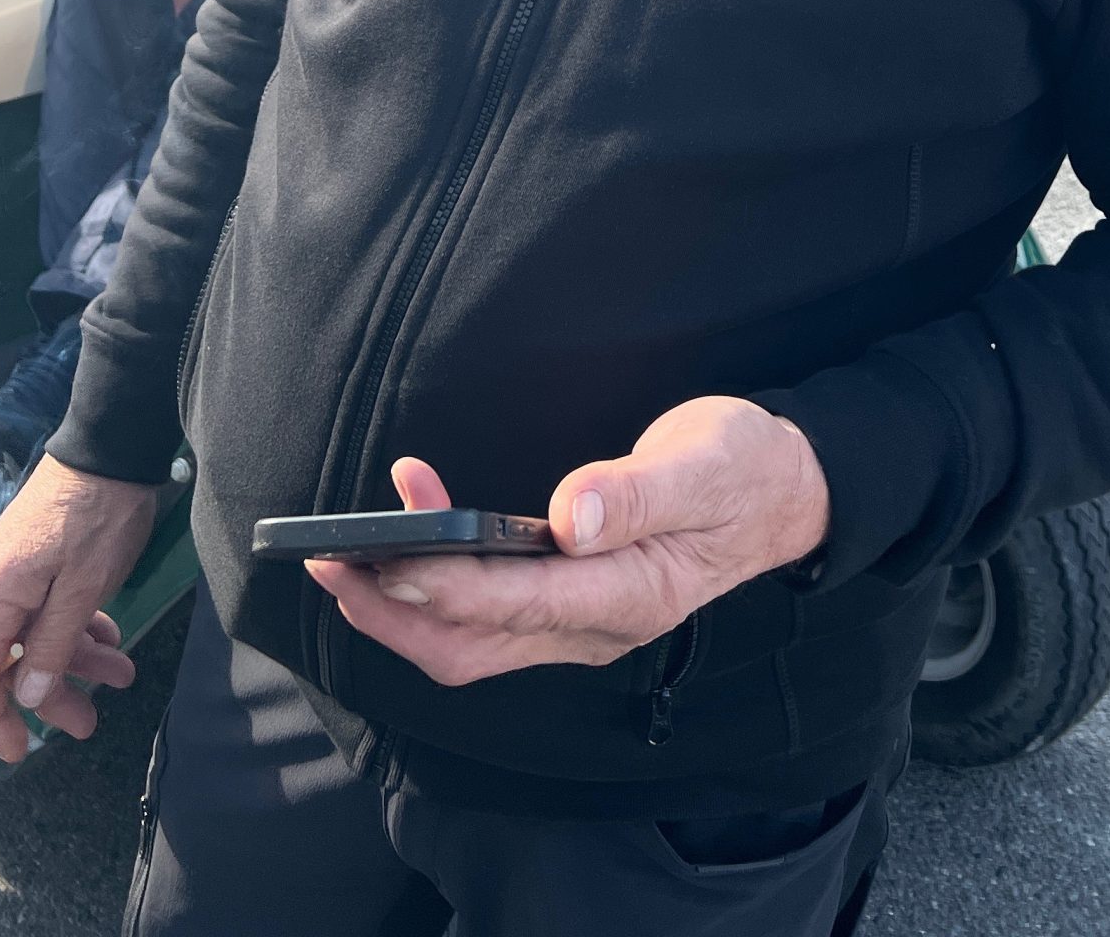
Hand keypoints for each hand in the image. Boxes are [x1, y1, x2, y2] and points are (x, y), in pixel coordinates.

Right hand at [0, 456, 156, 761]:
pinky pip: (53, 607)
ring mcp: (19, 570)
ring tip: (122, 676)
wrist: (110, 443)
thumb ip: (53, 645)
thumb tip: (26, 697)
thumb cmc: (96, 515)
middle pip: (10, 660)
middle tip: (89, 723)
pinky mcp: (41, 557)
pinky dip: (80, 627)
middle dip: (50, 694)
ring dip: (78, 660)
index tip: (20, 751)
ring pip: (39, 634)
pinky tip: (111, 638)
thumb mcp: (82, 587)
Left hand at [307, 395, 829, 688]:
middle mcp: (595, 624)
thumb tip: (571, 515)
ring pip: (468, 645)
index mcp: (629, 593)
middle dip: (391, 611)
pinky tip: (403, 554)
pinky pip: (483, 625)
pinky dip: (430, 597)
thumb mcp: (705, 464)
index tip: (385, 555)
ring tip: (341, 558)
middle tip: (326, 560)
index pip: (517, 604)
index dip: (445, 585)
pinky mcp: (568, 605)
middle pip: (471, 646)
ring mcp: (579, 623)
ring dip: (399, 609)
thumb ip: (639, 492)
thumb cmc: (743, 469)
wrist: (783, 491)